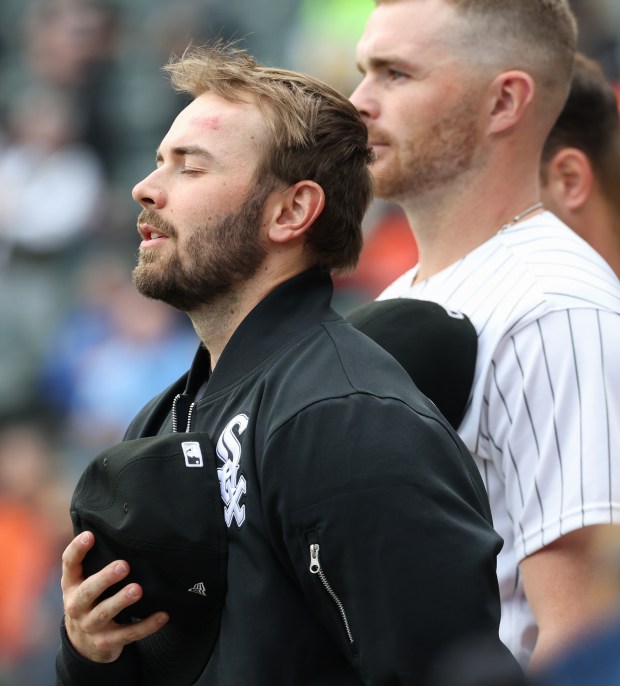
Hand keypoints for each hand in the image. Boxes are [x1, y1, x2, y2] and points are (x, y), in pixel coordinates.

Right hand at [61, 531, 168, 662]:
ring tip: (138, 589)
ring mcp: (90, 626)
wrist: (83, 645)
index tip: (90, 535)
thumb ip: (95, 561)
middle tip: (123, 566)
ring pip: (105, 613)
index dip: (77, 550)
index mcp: (71, 586)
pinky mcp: (106, 642)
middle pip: (87, 592)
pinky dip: (146, 626)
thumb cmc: (90, 600)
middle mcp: (76, 606)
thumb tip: (117, 527)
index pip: (69, 565)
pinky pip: (128, 634)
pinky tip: (162, 615)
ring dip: (121, 601)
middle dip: (105, 578)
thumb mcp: (84, 582)